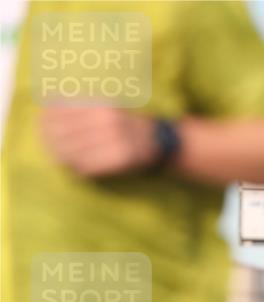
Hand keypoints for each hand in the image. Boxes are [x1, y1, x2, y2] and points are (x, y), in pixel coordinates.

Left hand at [40, 107, 159, 176]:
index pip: (64, 112)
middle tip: (47, 146)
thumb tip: (46, 110)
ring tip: (60, 159)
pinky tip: (76, 169)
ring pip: (75, 151)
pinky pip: (90, 166)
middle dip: (51, 141)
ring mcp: (116, 140)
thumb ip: (82, 107)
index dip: (47, 119)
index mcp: (103, 106)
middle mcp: (109, 122)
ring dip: (63, 157)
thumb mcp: (107, 108)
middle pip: (65, 133)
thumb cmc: (127, 124)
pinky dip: (79, 168)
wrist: (160, 141)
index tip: (41, 125)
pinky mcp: (121, 159)